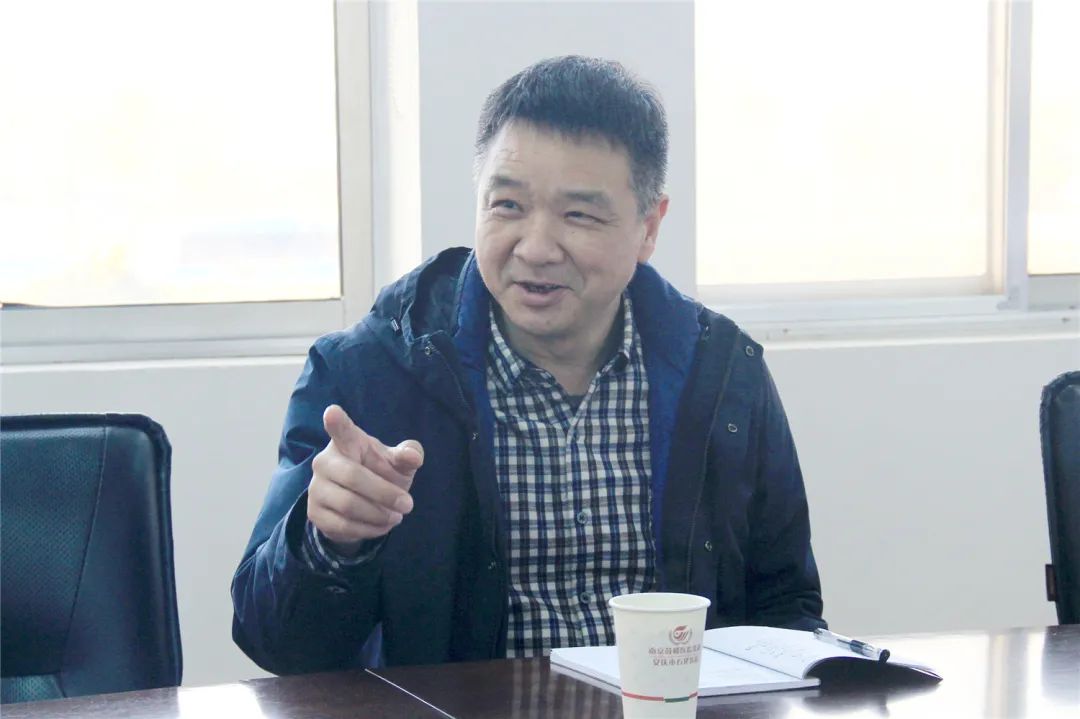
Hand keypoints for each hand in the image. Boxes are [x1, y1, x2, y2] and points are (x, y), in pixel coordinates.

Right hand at [307, 404, 424, 554]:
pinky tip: (382, 525)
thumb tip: (413, 456)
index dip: (336, 421)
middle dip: (386, 493)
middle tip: (408, 504)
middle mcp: (325, 462)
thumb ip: (408, 456)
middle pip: (353, 477)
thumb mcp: (397, 464)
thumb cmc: (380, 473)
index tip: (333, 412)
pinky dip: (369, 529)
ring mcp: (316, 488)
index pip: (341, 430)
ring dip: (379, 514)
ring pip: (349, 505)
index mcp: (347, 442)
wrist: (361, 506)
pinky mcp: (315, 514)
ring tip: (397, 516)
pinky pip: (343, 526)